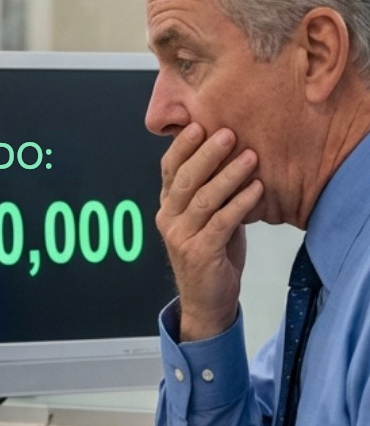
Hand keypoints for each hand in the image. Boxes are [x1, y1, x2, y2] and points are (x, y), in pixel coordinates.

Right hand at [155, 123, 262, 340]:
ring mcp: (181, 237)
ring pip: (203, 199)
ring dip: (229, 175)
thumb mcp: (208, 218)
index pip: (169, 169)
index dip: (183, 146)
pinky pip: (221, 222)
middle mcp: (168, 219)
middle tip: (229, 133)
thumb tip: (234, 156)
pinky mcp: (199, 253)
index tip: (199, 124)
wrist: (208, 302)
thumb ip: (213, 192)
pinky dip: (240, 203)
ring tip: (251, 157)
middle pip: (185, 179)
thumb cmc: (212, 255)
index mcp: (168, 207)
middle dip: (207, 153)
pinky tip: (256, 189)